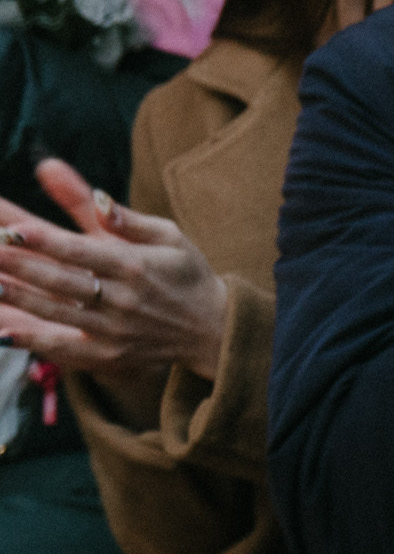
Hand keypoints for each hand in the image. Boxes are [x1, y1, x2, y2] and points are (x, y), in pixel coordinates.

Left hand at [0, 159, 227, 379]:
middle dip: (20, 266)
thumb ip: (127, 220)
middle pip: (61, 281)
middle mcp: (123, 299)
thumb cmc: (187, 274)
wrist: (213, 328)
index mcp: (136, 266)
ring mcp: (113, 331)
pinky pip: (64, 348)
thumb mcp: (169, 237)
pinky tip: (3, 333)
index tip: (15, 230)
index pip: (84, 252)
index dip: (48, 242)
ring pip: (56, 313)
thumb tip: (98, 197)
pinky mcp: (107, 355)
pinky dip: (32, 342)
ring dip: (18, 299)